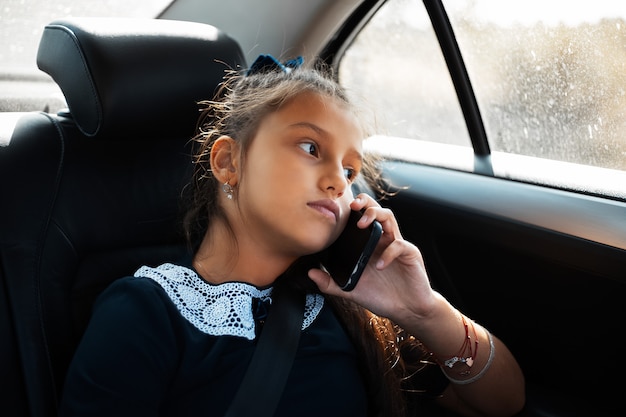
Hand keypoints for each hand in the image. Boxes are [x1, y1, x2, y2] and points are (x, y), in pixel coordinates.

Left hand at [308, 193, 437, 326]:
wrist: (406, 310)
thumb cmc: (382, 296)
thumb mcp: (351, 290)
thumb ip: (331, 283)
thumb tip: (310, 273)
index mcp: (370, 244)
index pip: (362, 217)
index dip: (353, 208)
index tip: (337, 207)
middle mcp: (383, 240)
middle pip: (376, 209)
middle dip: (365, 202)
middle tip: (352, 206)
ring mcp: (397, 245)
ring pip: (389, 217)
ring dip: (375, 215)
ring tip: (362, 225)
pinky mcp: (410, 254)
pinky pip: (399, 245)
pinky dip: (388, 253)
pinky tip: (379, 265)